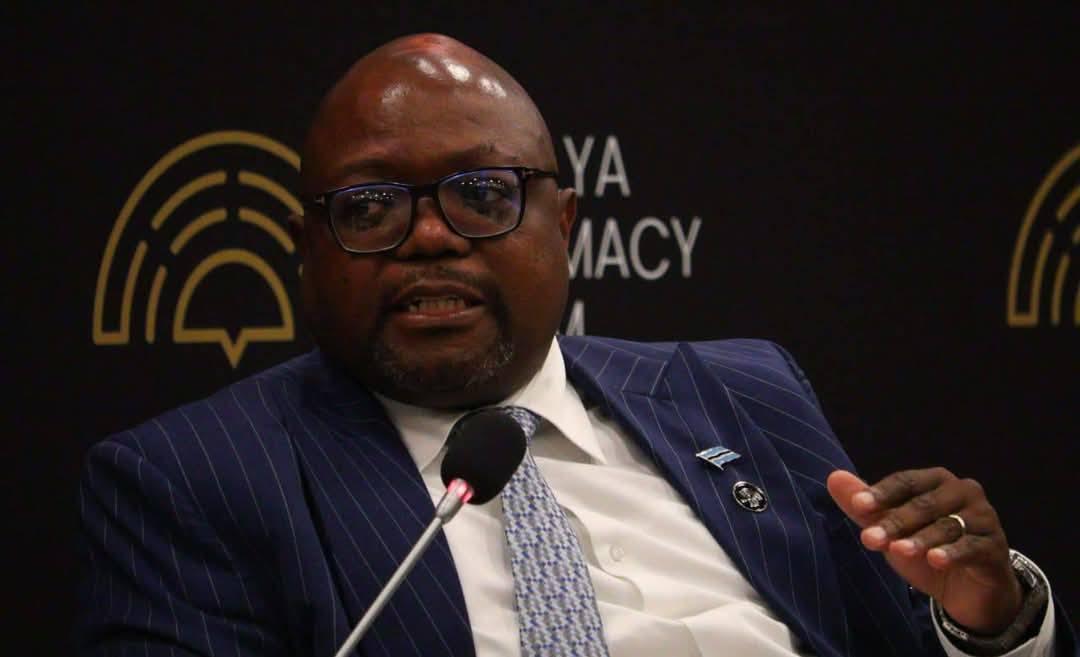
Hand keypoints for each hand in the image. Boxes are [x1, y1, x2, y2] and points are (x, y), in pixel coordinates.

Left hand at [827, 468, 1022, 634]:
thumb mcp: (892, 529)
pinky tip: (936, 561)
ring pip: (947, 526)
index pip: (906, 482)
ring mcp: (984, 518)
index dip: (882, 493)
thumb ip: (866, 506)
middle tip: (869, 539)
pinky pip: (972, 547)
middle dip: (895, 522)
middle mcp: (964, 492)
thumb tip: (833, 477)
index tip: (858, 505)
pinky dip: (952, 553)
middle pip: (925, 503)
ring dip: (920, 539)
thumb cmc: (925, 549)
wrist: (968, 591)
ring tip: (898, 551)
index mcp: (937, 481)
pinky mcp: (995, 547)